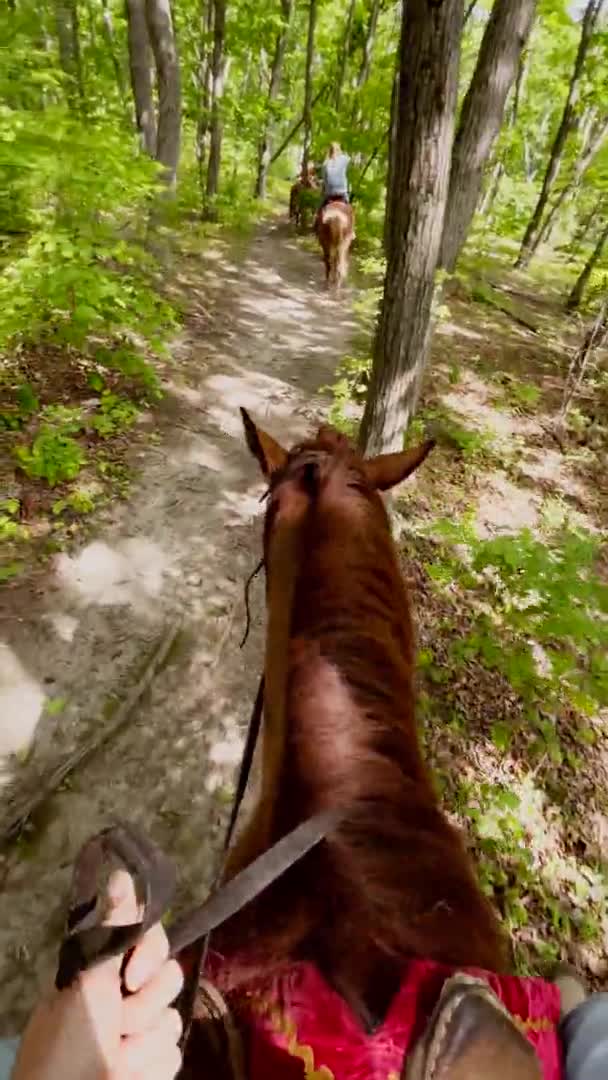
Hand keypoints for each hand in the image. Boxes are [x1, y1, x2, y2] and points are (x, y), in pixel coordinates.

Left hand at [13, 870, 183, 1079]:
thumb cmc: (69, 1040)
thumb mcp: (87, 980)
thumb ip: (112, 928)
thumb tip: (120, 871)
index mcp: (106, 969)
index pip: (152, 938)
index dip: (150, 954)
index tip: (130, 977)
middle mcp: (125, 996)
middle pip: (170, 978)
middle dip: (144, 1008)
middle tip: (116, 1026)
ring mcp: (141, 1032)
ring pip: (172, 1021)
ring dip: (141, 1046)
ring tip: (113, 1063)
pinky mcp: (152, 1066)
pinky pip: (173, 1056)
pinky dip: (147, 1071)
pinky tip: (124, 1078)